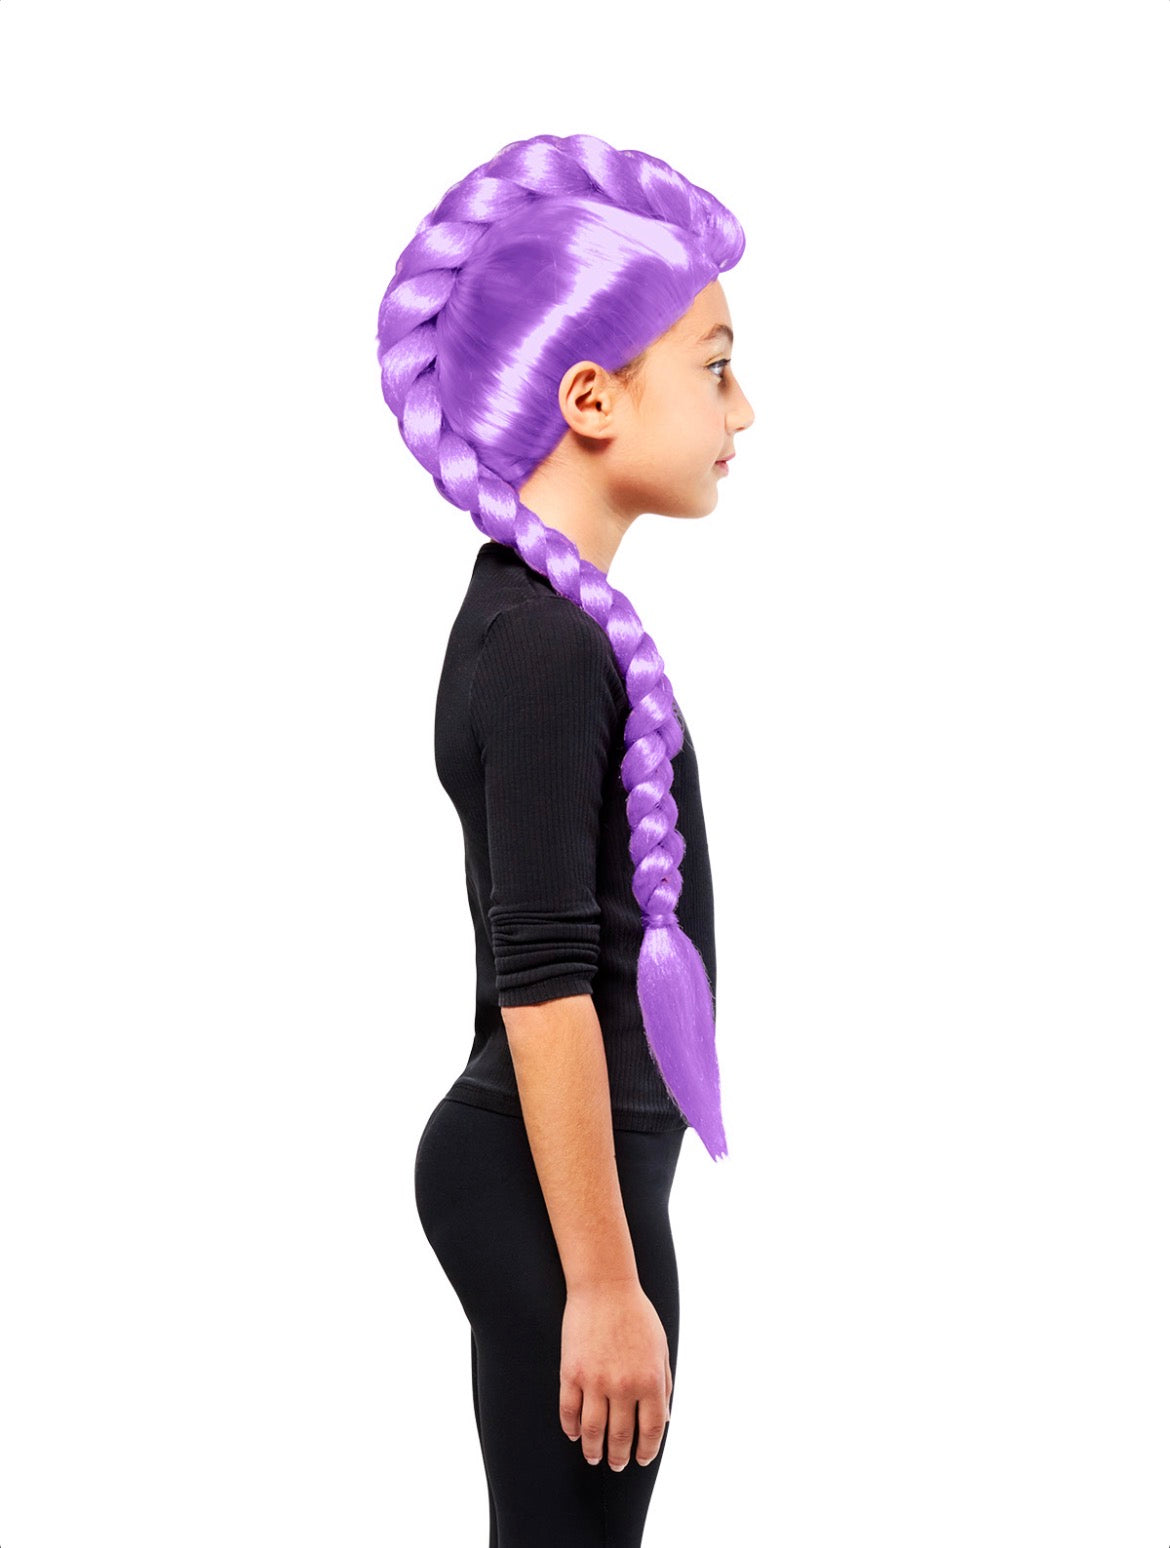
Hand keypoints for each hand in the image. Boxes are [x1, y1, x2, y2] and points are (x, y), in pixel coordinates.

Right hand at [559, 1281, 672, 1470]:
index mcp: (650, 1381)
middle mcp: (624, 1385)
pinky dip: (571, 1427)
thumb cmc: (637, 1315)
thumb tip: (664, 1419)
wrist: (604, 1286)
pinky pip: (569, 1411)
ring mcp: (595, 1381)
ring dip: (593, 1450)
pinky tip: (574, 1434)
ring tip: (593, 1457)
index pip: (652, 1430)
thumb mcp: (660, 1349)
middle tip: (616, 1464)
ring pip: (593, 1431)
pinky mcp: (572, 1373)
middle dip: (619, 1456)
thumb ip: (664, 1385)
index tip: (641, 1459)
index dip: (647, 1450)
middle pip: (621, 1436)